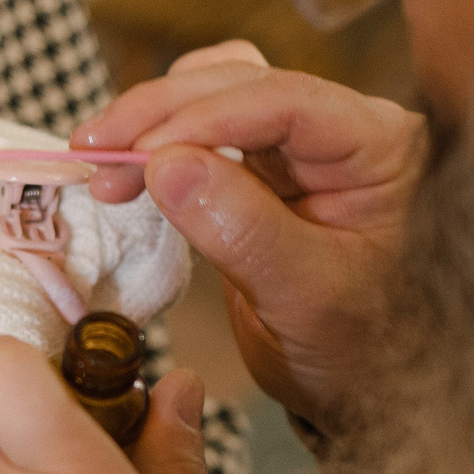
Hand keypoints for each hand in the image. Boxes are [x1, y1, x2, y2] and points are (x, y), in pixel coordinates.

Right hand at [75, 41, 427, 431]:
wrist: (359, 389)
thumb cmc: (358, 349)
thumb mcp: (305, 297)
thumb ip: (242, 229)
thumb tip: (165, 165)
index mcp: (380, 146)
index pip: (286, 102)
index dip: (205, 117)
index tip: (140, 152)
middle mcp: (341, 129)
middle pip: (241, 84)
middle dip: (160, 113)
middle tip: (94, 149)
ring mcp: (299, 145)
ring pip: (213, 95)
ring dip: (149, 121)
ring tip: (99, 162)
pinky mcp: (261, 166)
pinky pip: (201, 132)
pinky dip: (156, 143)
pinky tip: (123, 170)